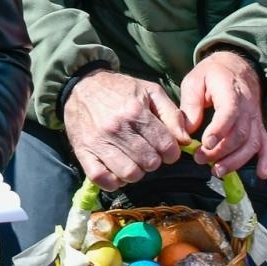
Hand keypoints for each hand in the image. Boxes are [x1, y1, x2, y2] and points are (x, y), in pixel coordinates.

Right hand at [62, 69, 187, 188]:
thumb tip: (185, 141)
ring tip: (133, 160)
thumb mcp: (150, 91)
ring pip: (130, 174)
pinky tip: (117, 170)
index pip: (166, 147)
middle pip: (150, 163)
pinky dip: (113, 181)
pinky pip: (103, 180)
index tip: (165, 149)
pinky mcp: (83, 152)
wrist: (81, 85)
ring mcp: (99, 142)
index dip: (171, 152)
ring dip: (136, 171)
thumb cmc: (119, 89)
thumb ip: (172, 114)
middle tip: (147, 151)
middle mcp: (117, 128)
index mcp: (136, 111)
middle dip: (154, 160)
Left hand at [179, 49, 266, 179]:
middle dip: (220, 151)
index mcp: (230, 90)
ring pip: (252, 143)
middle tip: (200, 159)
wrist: (236, 67)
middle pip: (239, 133)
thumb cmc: (212, 75)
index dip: (219, 130)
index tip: (205, 143)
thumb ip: (190, 104)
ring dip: (236, 160)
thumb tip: (187, 131)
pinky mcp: (259, 127)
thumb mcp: (194, 80)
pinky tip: (262, 175)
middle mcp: (247, 106)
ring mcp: (255, 118)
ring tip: (217, 170)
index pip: (229, 112)